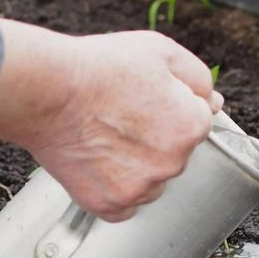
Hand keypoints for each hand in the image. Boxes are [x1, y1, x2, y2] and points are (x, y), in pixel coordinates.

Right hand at [0, 18, 221, 220]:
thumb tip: (212, 102)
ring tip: (105, 135)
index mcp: (191, 127)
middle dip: (155, 137)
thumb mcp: (160, 51)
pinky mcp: (109, 206)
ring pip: (151, 180)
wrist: (46, 92)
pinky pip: (124, 202)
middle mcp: (172, 165)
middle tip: (120, 114)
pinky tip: (97, 158)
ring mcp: (140, 189)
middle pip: (174, 154)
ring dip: (137, 165)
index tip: (143, 98)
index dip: (169, 105)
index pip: (197, 122)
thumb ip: (198, 78)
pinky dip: (113, 186)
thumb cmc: (99, 67)